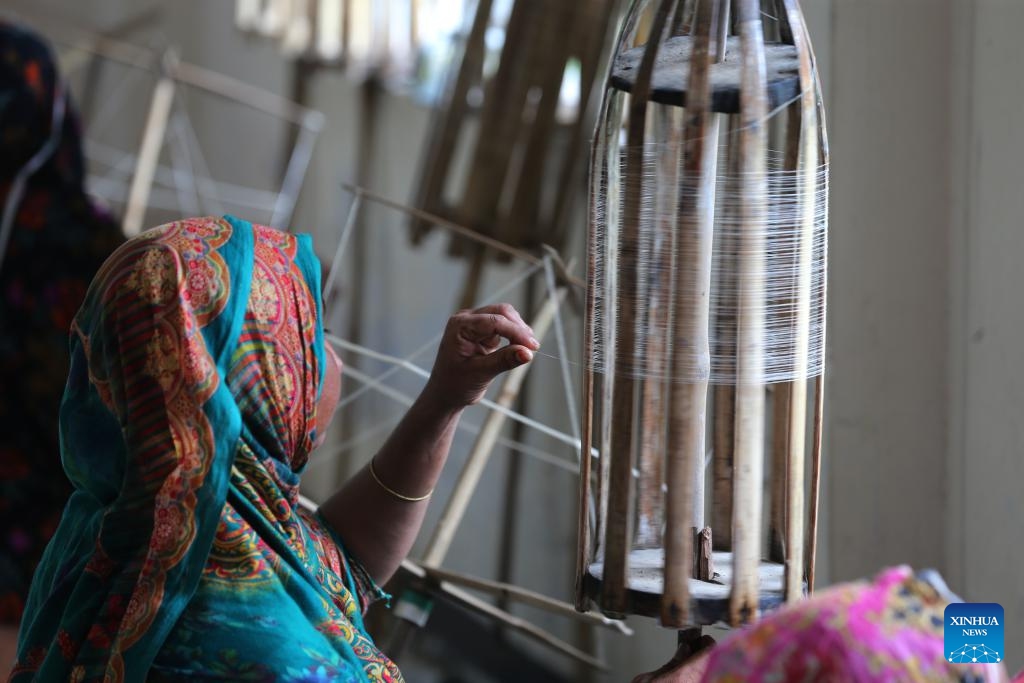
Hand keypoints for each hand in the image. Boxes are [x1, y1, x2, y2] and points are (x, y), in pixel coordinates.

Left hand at [423, 303, 539, 409]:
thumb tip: (527, 352)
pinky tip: (517, 348)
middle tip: (533, 348)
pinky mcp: (482, 332)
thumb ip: (504, 360)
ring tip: (526, 349)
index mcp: (460, 326)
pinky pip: (503, 327)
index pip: (494, 321)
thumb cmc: (455, 384)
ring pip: (504, 317)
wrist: (445, 394)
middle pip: (501, 312)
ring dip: (517, 330)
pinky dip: (513, 335)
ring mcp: (474, 324)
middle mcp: (466, 320)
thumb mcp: (481, 373)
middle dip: (518, 328)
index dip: (516, 332)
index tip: (532, 346)